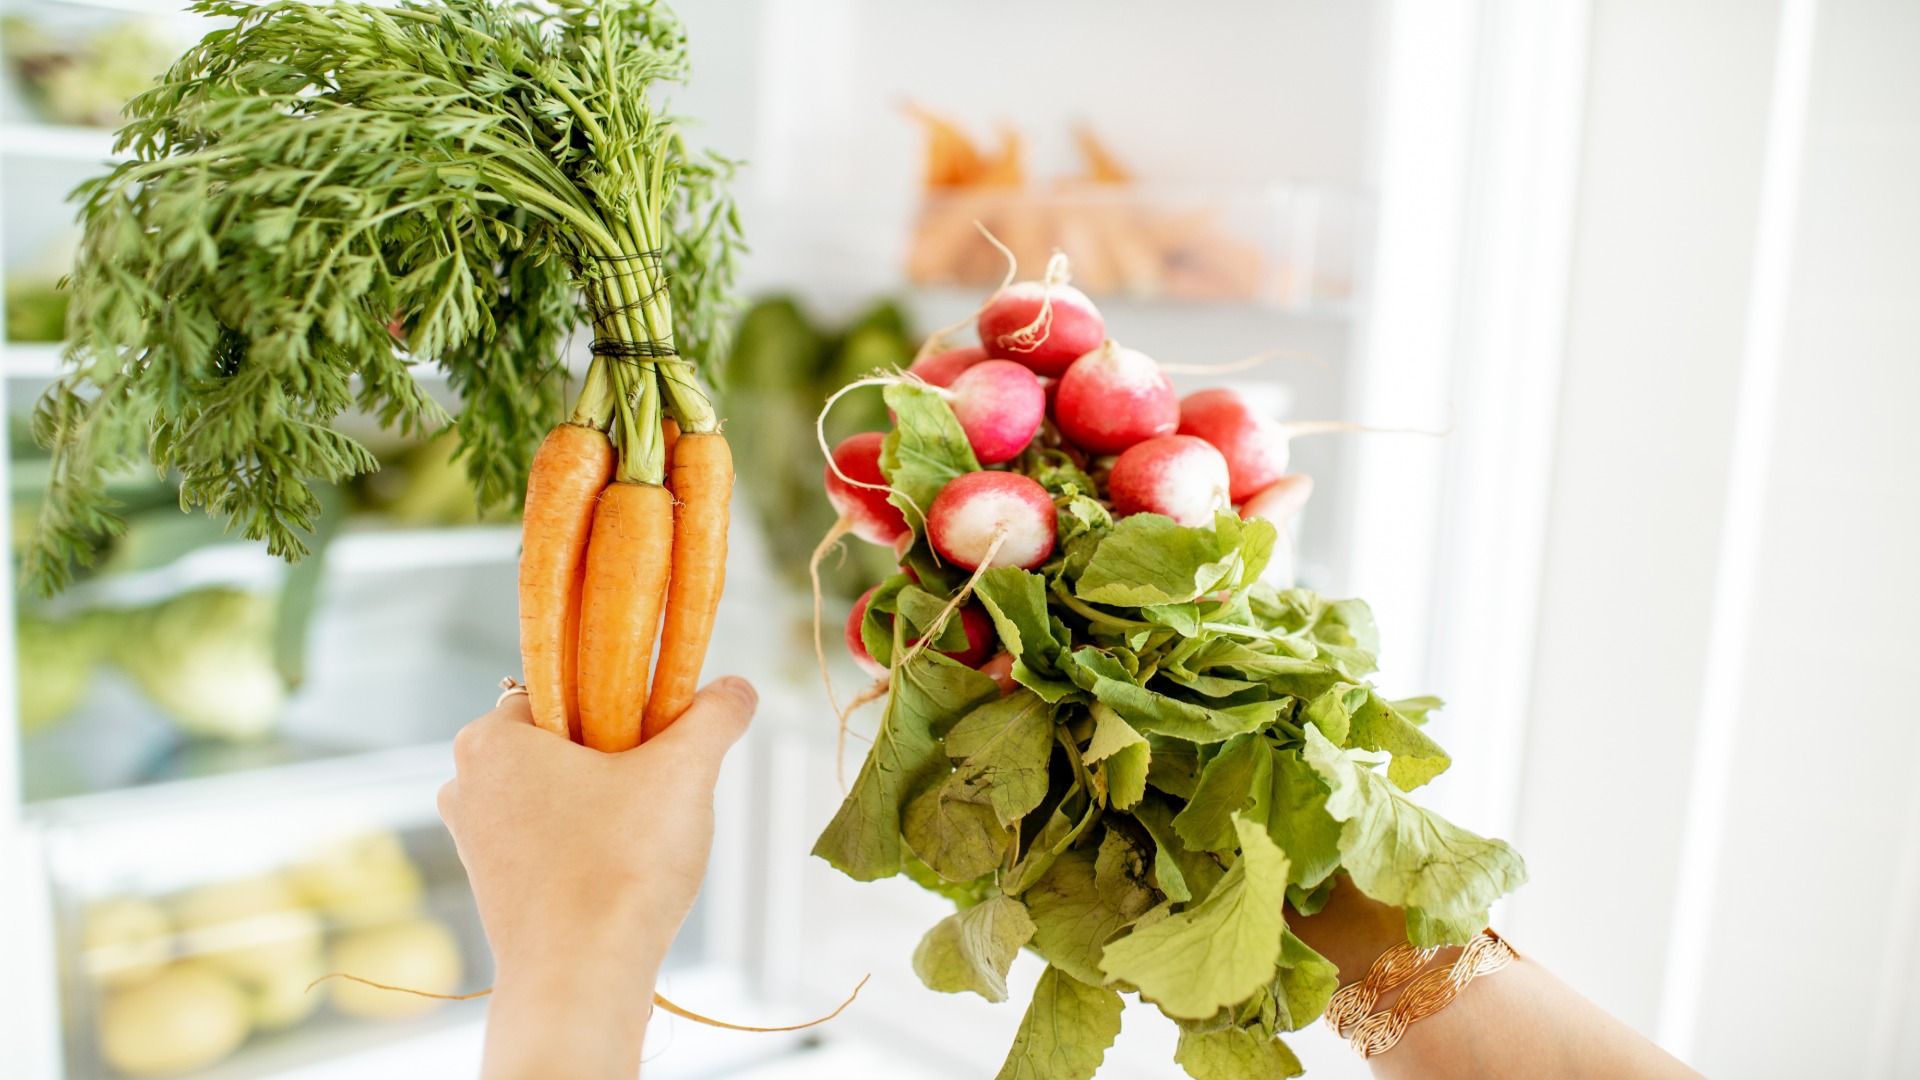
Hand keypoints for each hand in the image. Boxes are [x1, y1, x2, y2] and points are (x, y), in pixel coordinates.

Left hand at [437, 676, 756, 1079]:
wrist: (582, 981)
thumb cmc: (619, 868)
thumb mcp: (683, 773)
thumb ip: (714, 717)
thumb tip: (739, 688)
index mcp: (491, 739)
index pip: (562, 687)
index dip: (619, 700)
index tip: (660, 730)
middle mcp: (467, 785)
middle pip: (562, 742)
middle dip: (616, 756)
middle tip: (662, 783)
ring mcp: (475, 842)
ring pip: (558, 795)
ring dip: (606, 803)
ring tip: (648, 831)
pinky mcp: (495, 890)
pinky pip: (551, 843)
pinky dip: (588, 846)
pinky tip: (626, 868)